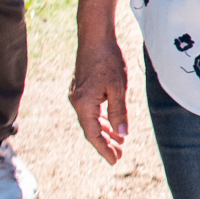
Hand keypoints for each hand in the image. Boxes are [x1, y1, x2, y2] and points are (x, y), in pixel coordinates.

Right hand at [69, 34, 133, 164]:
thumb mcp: (118, 89)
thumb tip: (122, 135)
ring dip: (105, 132)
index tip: (115, 161)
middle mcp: (77, 102)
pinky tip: (112, 124)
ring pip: (91, 120)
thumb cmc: (108, 60)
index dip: (104, 149)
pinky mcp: (81, 89)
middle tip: (119, 156)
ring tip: (119, 143)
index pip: (93, 134)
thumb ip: (119, 113)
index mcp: (84, 104)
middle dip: (105, 144)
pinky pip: (91, 111)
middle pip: (91, 130)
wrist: (94, 37)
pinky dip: (102, 119)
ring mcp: (78, 95)